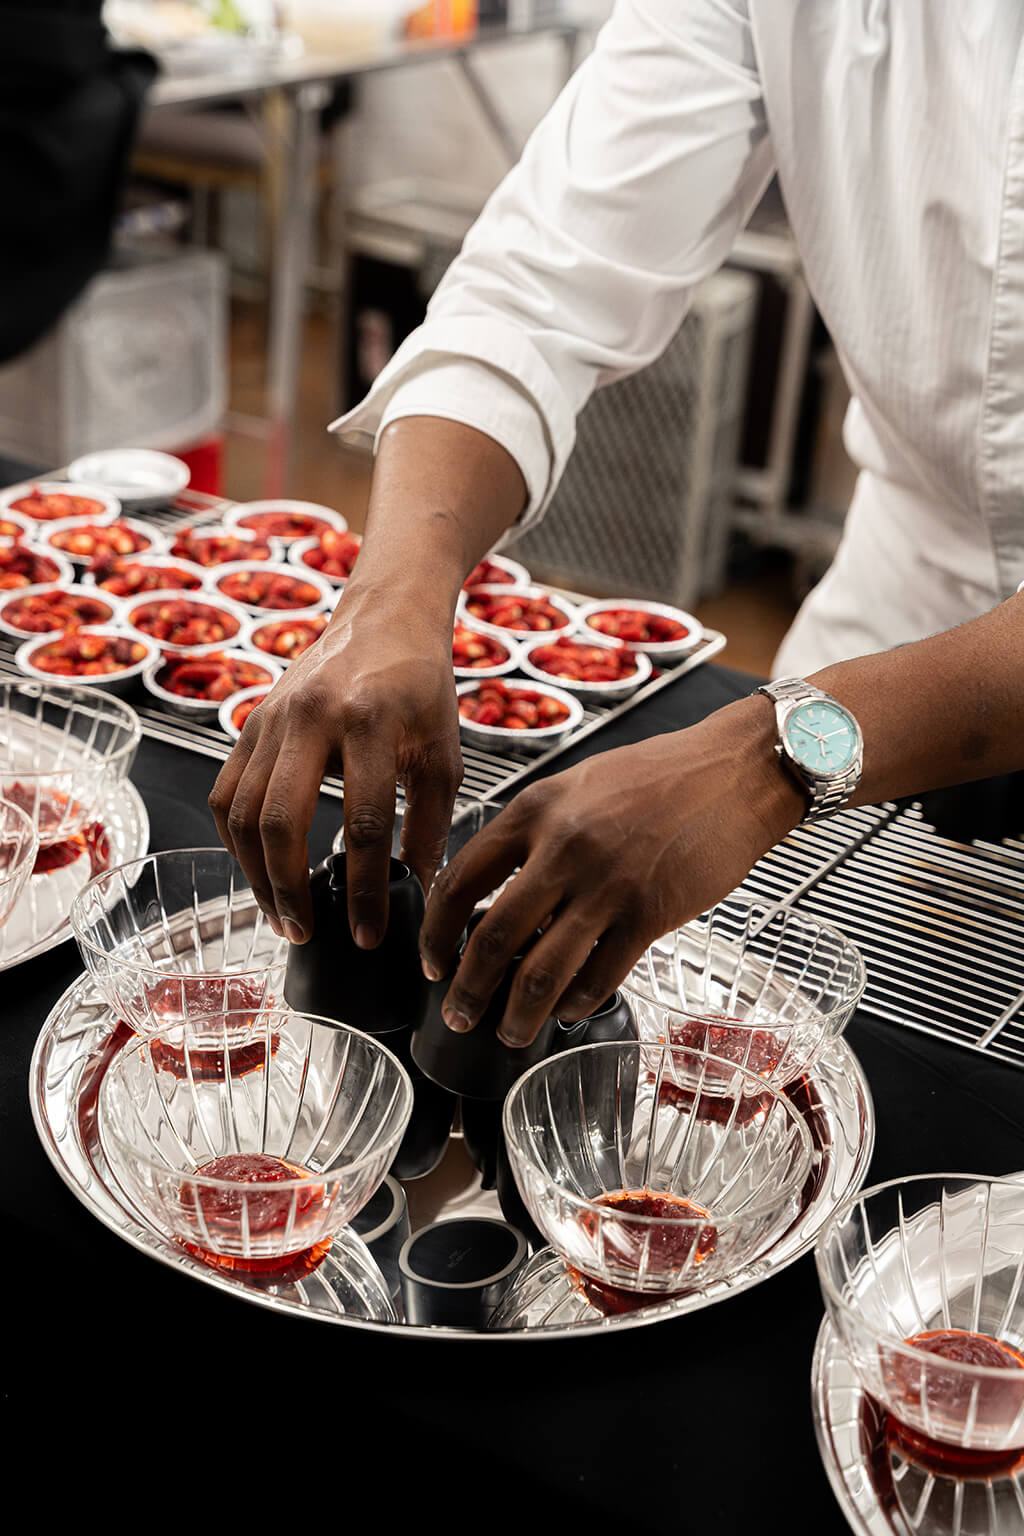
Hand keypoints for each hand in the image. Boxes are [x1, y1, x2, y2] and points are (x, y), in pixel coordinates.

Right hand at [209, 586, 462, 945]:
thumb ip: (431, 824)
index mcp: (370, 721)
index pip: (363, 824)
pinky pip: (226, 793)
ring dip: (256, 874)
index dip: (365, 889)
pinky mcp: (250, 722)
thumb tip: (419, 891)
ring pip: (243, 813)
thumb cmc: (420, 686)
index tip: (369, 932)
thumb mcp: (443, 753)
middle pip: (281, 822)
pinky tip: (259, 870)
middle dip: (289, 890)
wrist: (384, 617)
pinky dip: (236, 841)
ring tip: (282, 914)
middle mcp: (311, 717)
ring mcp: (271, 718)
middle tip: (307, 933)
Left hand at [419, 696, 803, 1046]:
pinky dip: (575, 1003)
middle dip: (467, 988)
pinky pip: (599, 977)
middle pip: (493, 937)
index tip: (433, 959)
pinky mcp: (649, 915)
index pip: (461, 880)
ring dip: (517, 1013)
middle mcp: (563, 848)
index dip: (436, 931)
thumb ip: (534, 832)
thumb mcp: (577, 786)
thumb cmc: (660, 776)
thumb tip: (497, 890)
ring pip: (541, 971)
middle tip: (459, 1013)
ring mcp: (606, 885)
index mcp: (535, 810)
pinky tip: (566, 1010)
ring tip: (509, 1032)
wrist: (734, 772)